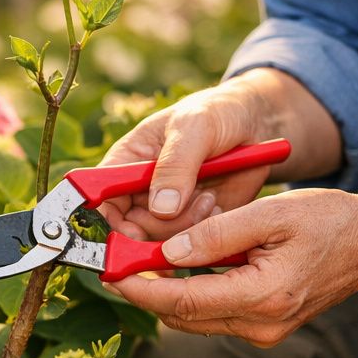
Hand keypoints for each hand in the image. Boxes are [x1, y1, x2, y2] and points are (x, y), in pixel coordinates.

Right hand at [99, 78, 274, 241]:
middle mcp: (140, 190)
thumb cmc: (217, 113)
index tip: (132, 233)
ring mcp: (167, 210)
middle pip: (129, 229)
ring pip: (161, 241)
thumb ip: (175, 165)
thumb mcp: (195, 127)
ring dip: (185, 228)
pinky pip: (190, 243)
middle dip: (156, 230)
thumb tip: (161, 207)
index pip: (100, 199)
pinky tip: (217, 205)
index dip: (108, 222)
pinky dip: (204, 232)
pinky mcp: (194, 222)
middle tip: (184, 209)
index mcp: (127, 162)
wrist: (257, 123)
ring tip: (209, 198)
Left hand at [105, 189, 357, 345]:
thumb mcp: (273, 213)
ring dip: (163, 294)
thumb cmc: (330, 221)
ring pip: (194, 319)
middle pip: (182, 317)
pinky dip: (189, 294)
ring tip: (135, 261)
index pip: (183, 301)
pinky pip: (213, 314)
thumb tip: (169, 251)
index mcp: (264, 297)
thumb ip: (219, 233)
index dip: (140, 288)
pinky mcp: (263, 327)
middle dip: (143, 291)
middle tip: (112, 262)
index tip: (110, 269)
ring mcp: (262, 332)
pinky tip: (174, 267)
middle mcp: (261, 326)